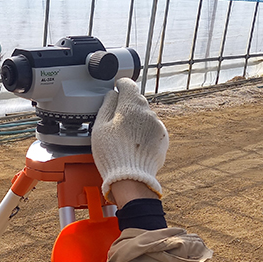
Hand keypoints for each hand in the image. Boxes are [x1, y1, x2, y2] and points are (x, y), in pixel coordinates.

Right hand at [91, 78, 168, 202]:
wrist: (132, 177)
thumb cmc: (112, 153)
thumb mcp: (99, 127)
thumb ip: (106, 105)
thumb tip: (112, 94)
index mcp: (130, 106)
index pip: (128, 84)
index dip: (121, 85)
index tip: (117, 88)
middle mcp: (147, 112)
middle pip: (137, 101)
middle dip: (127, 106)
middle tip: (116, 119)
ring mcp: (157, 125)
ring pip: (145, 116)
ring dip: (136, 121)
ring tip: (124, 137)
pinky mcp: (163, 138)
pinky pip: (152, 129)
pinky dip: (144, 133)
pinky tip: (134, 144)